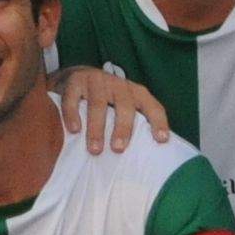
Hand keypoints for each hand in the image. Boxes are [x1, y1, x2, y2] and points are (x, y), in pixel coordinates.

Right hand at [57, 66, 172, 151]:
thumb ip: (133, 124)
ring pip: (98, 103)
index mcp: (134, 92)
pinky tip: (74, 129)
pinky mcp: (75, 80)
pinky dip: (73, 114)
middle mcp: (118, 84)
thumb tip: (146, 157)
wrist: (73, 77)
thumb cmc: (104, 101)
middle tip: (118, 149)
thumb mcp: (121, 108)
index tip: (161, 140)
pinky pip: (73, 98)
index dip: (158, 121)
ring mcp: (96, 80)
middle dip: (123, 128)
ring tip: (95, 149)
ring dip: (96, 128)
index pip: (151, 106)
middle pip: (124, 105)